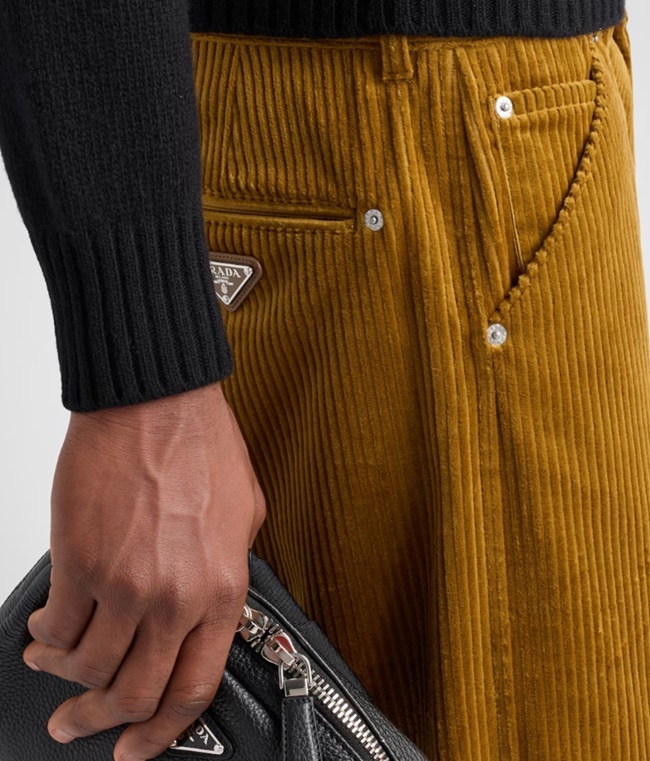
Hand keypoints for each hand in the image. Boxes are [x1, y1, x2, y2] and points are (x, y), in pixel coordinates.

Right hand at [22, 381, 265, 760]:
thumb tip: (210, 603)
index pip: (193, 689)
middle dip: (98, 723)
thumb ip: (229, 570)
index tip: (138, 748)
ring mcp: (124, 583)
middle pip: (131, 693)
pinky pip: (56, 627)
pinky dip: (46, 639)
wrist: (156, 403)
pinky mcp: (79, 562)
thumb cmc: (200, 446)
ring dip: (63, 678)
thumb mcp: (245, 515)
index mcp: (220, 589)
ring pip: (86, 667)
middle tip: (79, 726)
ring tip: (53, 666)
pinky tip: (44, 632)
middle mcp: (173, 596)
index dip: (162, 733)